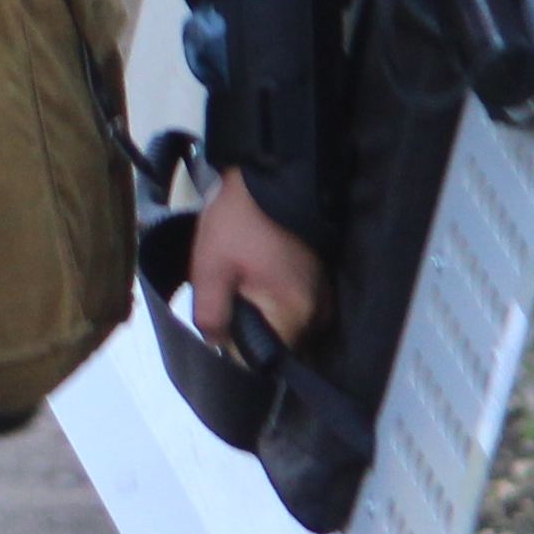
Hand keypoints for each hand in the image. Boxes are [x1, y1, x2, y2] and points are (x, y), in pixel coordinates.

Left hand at [188, 172, 329, 354]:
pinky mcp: (320, 281)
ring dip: (258, 307)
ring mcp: (323, 296)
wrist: (268, 175)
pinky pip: (292, 305)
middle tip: (231, 283)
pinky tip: (258, 269)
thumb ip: (211, 315)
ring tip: (243, 272)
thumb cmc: (237, 222)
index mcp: (296, 313)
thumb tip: (216, 347)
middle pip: (274, 341)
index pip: (261, 357)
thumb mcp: (211, 269)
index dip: (234, 341)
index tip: (222, 311)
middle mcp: (318, 311)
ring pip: (282, 323)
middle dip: (246, 321)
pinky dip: (272, 295)